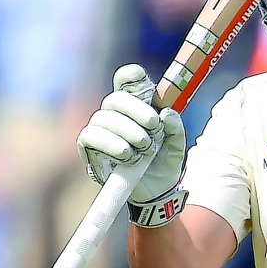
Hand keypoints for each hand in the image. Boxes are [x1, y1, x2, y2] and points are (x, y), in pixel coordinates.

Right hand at [77, 65, 186, 218]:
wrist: (156, 191)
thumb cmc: (163, 162)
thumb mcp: (177, 144)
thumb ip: (175, 127)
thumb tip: (166, 113)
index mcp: (136, 106)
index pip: (126, 81)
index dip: (131, 76)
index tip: (143, 82)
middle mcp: (115, 114)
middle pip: (115, 98)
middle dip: (137, 110)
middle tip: (154, 127)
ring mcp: (100, 130)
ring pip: (103, 117)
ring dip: (127, 131)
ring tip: (145, 147)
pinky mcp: (90, 149)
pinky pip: (91, 137)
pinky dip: (111, 144)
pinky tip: (127, 154)